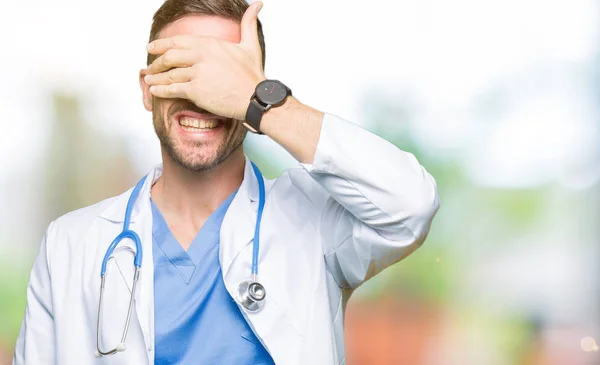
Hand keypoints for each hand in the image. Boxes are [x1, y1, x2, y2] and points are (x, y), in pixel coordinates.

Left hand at [144, 1, 264, 119]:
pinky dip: (161, 90)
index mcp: (210, 43)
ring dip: (156, 77)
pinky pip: (173, 89)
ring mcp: (197, 73)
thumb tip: (257, 4)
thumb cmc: (252, 75)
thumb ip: (248, 23)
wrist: (255, 98)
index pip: (178, 41)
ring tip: (149, 79)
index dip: (161, 44)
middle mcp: (201, 55)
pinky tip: (154, 90)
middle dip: (156, 62)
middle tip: (150, 67)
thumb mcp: (251, 45)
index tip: (151, 47)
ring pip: (169, 74)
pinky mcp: (196, 90)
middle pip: (170, 56)